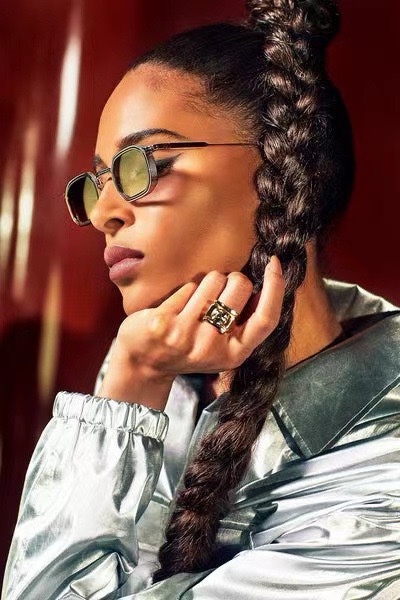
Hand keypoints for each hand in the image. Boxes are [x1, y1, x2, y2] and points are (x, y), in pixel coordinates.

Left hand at [98, 256, 284, 408]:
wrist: (144, 364)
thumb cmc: (190, 348)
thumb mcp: (223, 348)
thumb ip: (244, 325)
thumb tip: (268, 285)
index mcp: (234, 355)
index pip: (266, 319)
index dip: (275, 287)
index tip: (275, 263)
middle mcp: (212, 347)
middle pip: (240, 286)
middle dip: (232, 279)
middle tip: (218, 294)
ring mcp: (187, 335)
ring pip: (214, 280)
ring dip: (207, 283)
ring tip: (195, 303)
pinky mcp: (164, 322)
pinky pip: (188, 286)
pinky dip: (185, 291)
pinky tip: (177, 308)